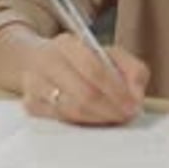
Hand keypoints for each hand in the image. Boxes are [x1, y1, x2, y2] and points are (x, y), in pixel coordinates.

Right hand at [22, 33, 148, 124]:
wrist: (36, 60)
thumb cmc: (80, 59)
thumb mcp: (109, 54)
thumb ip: (131, 69)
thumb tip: (137, 95)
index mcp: (69, 44)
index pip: (95, 70)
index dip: (117, 91)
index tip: (133, 105)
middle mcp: (48, 62)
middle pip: (83, 94)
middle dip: (110, 109)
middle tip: (126, 116)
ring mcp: (35, 84)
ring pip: (71, 111)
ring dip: (97, 119)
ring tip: (114, 118)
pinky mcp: (31, 104)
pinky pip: (60, 120)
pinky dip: (82, 123)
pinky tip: (95, 121)